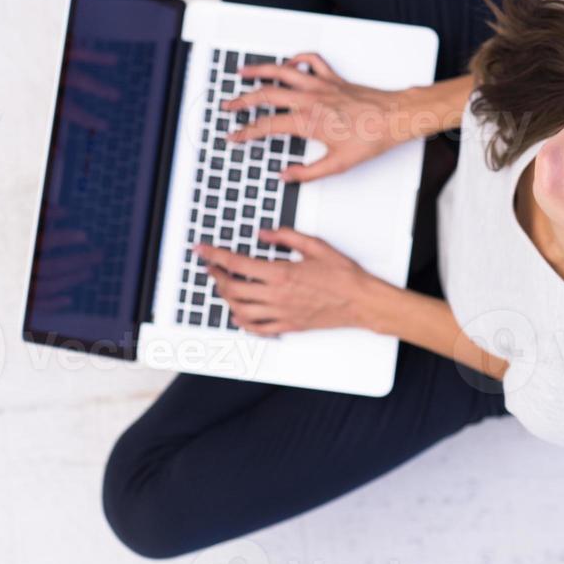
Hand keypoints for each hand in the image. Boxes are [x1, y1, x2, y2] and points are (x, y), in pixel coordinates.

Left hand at [194, 227, 377, 336]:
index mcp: (282, 273)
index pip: (237, 263)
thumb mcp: (316, 246)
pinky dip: (242, 322)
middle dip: (215, 276)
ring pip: (240, 310)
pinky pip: (257, 328)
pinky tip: (239, 314)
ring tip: (224, 287)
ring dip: (226, 298)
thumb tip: (263, 234)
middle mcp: (277, 295)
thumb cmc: (343, 275)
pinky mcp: (288, 325)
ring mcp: (281, 313)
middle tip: (211, 267)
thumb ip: (286, 237)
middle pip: (232, 288)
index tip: (202, 250)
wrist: (361, 301)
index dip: (214, 255)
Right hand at [222, 52, 412, 182]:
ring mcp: (321, 85)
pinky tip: (288, 63)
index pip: (267, 126)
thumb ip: (308, 173)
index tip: (234, 137)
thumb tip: (286, 176)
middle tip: (227, 106)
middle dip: (241, 100)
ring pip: (282, 70)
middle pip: (266, 94)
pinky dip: (296, 58)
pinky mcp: (333, 78)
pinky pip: (311, 59)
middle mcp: (310, 99)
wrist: (395, 117)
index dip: (246, 133)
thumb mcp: (338, 165)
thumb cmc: (371, 138)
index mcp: (308, 121)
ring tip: (242, 72)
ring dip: (259, 70)